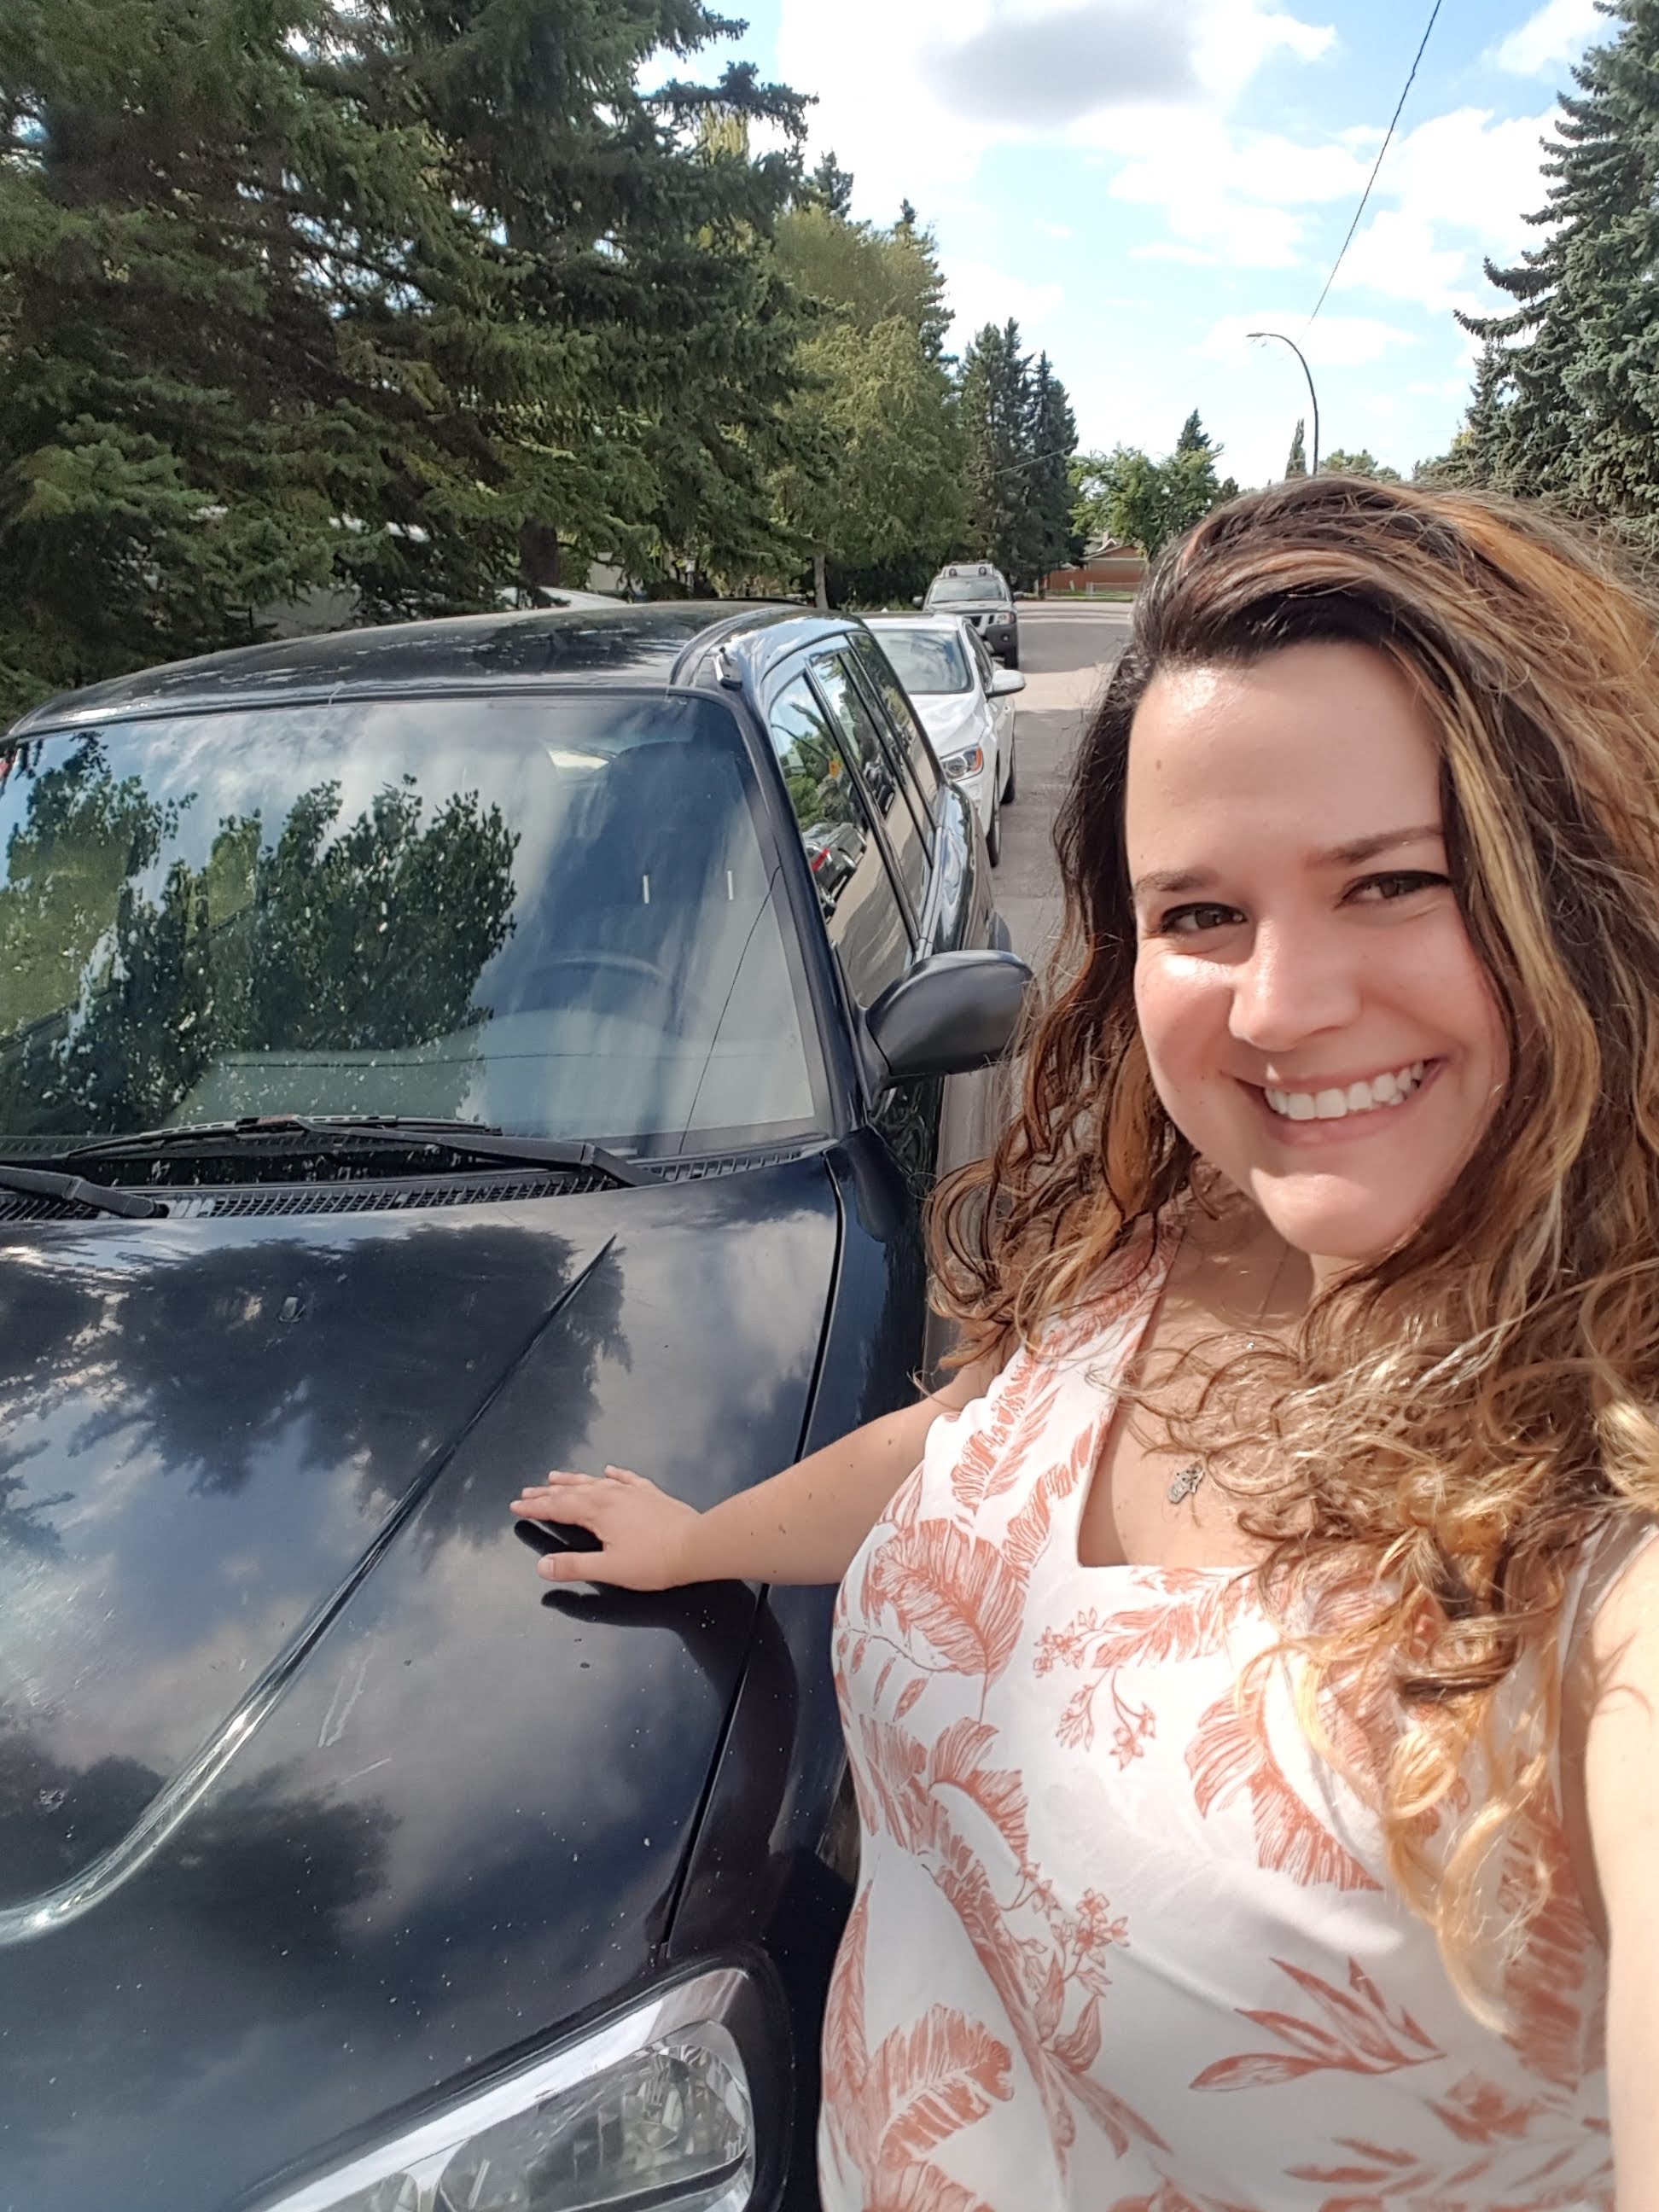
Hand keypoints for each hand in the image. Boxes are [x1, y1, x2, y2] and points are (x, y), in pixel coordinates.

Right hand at [510, 1465, 701, 1588]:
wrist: (696, 1546)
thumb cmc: (656, 1561)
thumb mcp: (608, 1569)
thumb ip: (573, 1567)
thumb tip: (543, 1566)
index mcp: (598, 1512)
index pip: (558, 1507)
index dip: (535, 1507)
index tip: (517, 1505)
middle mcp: (612, 1496)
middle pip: (572, 1491)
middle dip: (547, 1492)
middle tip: (528, 1491)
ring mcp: (633, 1493)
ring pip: (595, 1481)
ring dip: (573, 1479)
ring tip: (556, 1476)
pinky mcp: (651, 1495)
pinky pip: (627, 1479)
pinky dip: (615, 1474)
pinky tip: (610, 1470)